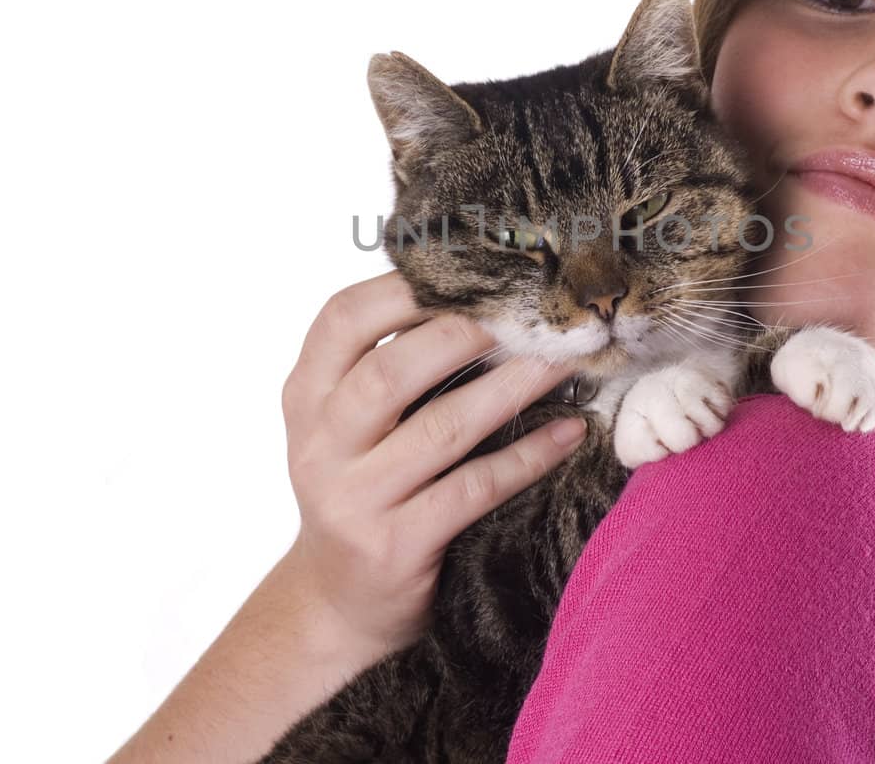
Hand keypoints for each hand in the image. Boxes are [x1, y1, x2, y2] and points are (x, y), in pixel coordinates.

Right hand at [280, 269, 584, 656]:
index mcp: (305, 397)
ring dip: (512, 388)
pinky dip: (527, 457)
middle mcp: (320, 445)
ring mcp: (354, 500)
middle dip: (466, 334)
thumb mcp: (349, 424)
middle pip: (391, 373)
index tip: (470, 270)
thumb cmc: (364, 489)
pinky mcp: (395, 547)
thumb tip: (483, 296)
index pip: (340, 321)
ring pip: (441, 430)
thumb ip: (389, 363)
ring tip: (565, 361)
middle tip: (530, 313)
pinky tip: (569, 433)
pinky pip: (473, 490)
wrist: (338, 604)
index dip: (402, 289)